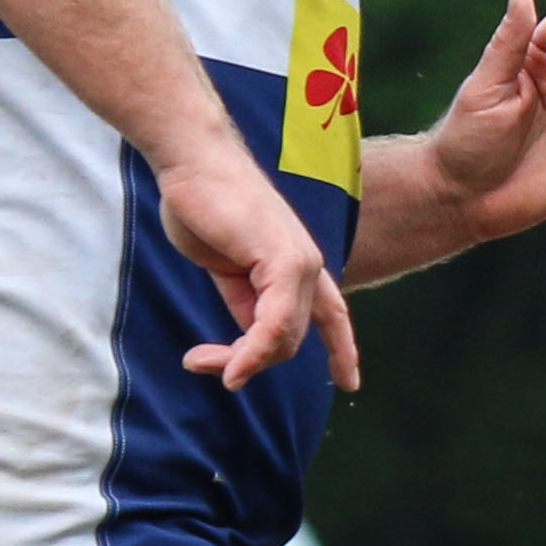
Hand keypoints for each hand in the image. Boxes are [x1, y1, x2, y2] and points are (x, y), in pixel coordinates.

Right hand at [151, 139, 355, 390]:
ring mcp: (300, 264)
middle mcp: (308, 267)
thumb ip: (247, 301)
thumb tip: (252, 341)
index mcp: (299, 266)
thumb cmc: (205, 207)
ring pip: (282, 339)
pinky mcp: (283, 261)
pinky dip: (251, 351)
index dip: (342, 350)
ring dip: (240, 361)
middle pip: (289, 341)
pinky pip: (274, 324)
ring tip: (198, 363)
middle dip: (247, 362)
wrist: (193, 163)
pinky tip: (229, 367)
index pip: (331, 316)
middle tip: (198, 364)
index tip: (351, 382)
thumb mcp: (227, 267)